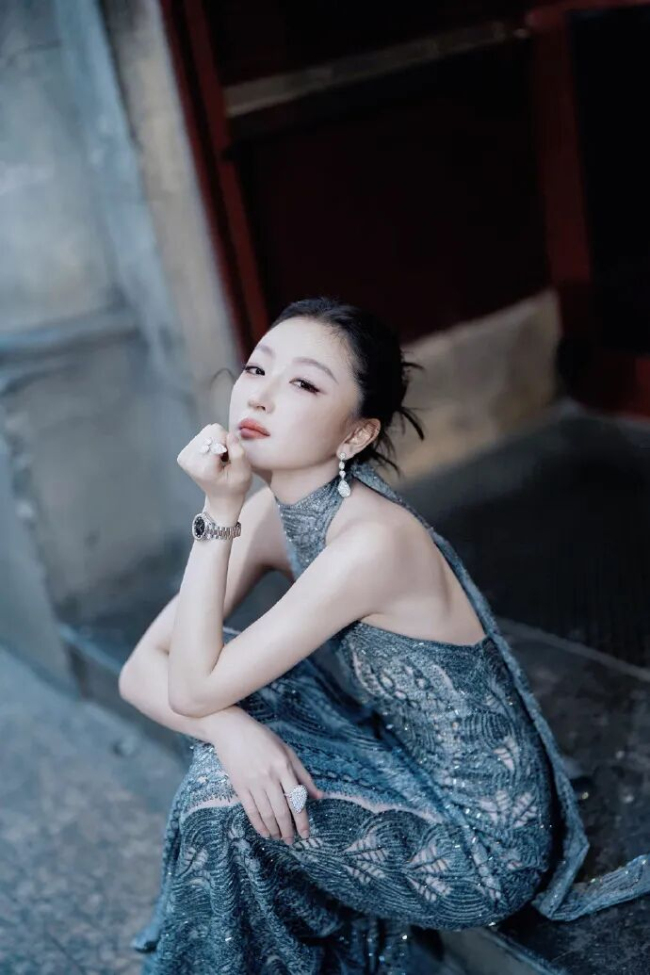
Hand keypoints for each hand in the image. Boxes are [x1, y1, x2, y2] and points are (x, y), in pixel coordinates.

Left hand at [177, 423, 251, 508]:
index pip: (217, 434)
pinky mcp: (183, 455)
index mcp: (203, 466)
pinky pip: (201, 436)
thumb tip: (229, 434)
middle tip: (224, 459)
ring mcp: (184, 457)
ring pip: (206, 432)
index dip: (229, 443)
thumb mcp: (243, 472)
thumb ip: (238, 453)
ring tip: (219, 460)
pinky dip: (210, 445)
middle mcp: (189, 460)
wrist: (222, 498)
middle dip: (222, 442)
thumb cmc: (235, 486)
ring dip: (216, 443)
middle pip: (210, 431)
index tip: (230, 458)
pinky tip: (213, 458)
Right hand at [204, 709, 323, 843]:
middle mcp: (269, 776)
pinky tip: (264, 832)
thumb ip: (303, 774)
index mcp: (284, 766)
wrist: (232, 730)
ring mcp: (253, 782)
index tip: (305, 834)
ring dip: (275, 829)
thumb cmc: (263, 738)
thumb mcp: (287, 751)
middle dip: (288, 829)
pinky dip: (258, 824)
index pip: (296, 799)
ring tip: (280, 838)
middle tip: (292, 841)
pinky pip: (250, 810)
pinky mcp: (239, 786)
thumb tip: (318, 796)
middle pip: (282, 810)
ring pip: (267, 813)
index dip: (302, 819)